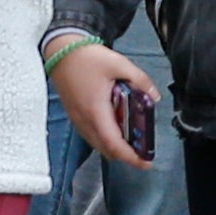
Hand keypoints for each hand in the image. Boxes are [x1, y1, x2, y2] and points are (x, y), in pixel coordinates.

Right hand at [51, 40, 159, 168]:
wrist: (61, 51)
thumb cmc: (88, 58)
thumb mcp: (120, 64)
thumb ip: (140, 80)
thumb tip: (155, 97)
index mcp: (95, 111)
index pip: (113, 143)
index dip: (130, 157)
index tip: (145, 163)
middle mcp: (84, 120)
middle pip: (105, 148)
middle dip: (125, 155)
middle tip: (144, 154)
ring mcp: (77, 119)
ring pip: (97, 143)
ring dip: (115, 147)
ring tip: (134, 143)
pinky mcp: (74, 114)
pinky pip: (91, 134)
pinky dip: (105, 138)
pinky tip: (118, 130)